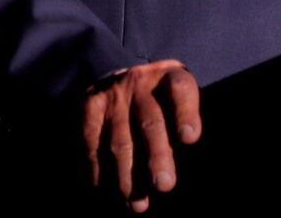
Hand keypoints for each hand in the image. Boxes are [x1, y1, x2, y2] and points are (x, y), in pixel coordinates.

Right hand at [81, 59, 201, 211]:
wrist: (117, 80)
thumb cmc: (159, 101)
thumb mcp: (178, 99)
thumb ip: (184, 125)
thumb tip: (189, 163)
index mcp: (169, 77)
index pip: (181, 90)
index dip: (186, 113)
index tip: (190, 138)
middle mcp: (140, 82)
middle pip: (150, 121)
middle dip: (157, 156)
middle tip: (164, 185)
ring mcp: (112, 96)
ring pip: (120, 140)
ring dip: (127, 176)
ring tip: (137, 203)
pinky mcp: (89, 109)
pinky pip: (93, 145)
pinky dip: (100, 173)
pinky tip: (107, 193)